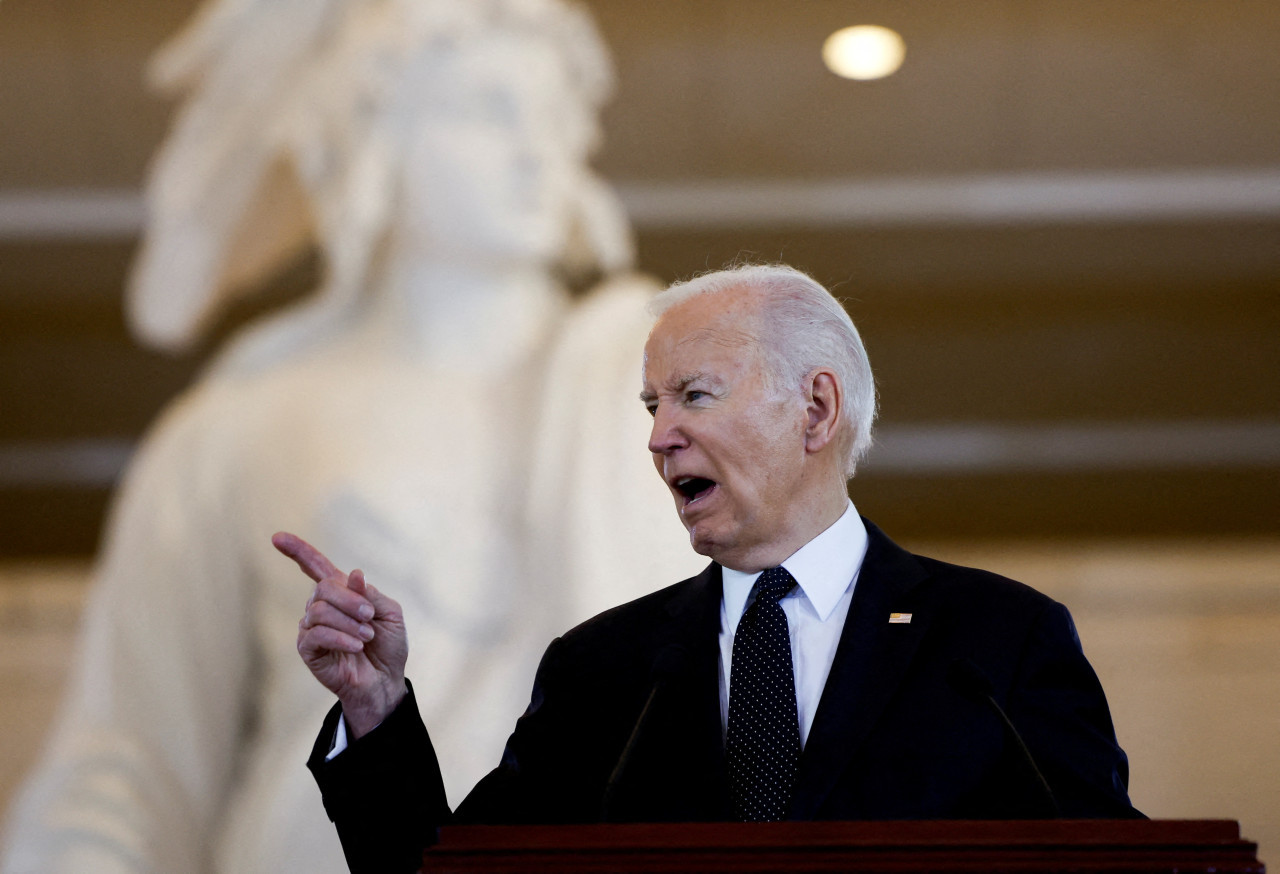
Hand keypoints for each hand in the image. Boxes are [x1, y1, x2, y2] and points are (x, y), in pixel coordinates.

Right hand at [274, 531, 407, 737]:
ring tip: (366, 637)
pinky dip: (341, 637)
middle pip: (323, 587)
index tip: (277, 537)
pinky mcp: (308, 650)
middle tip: (370, 617)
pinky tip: (356, 647)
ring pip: (319, 610)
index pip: (315, 566)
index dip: (297, 551)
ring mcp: (311, 628)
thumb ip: (371, 593)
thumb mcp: (390, 614)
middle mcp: (321, 607)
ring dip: (349, 622)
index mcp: (341, 593)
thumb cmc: (388, 646)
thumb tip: (353, 574)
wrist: (386, 681)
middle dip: (351, 600)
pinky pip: (316, 634)